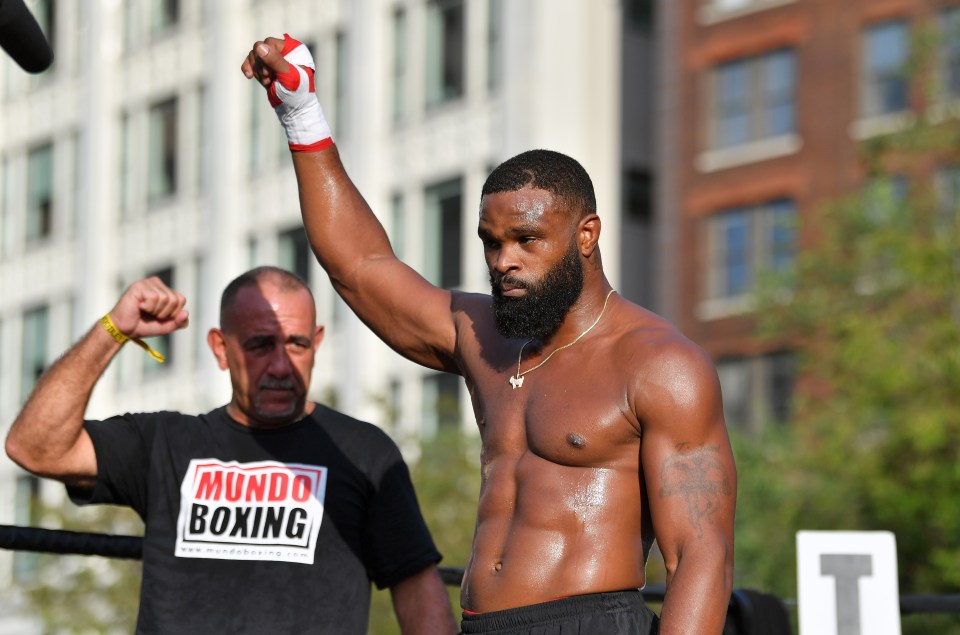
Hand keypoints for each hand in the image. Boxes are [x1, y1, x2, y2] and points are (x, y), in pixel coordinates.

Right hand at [107, 277, 188, 339]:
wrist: (123, 330)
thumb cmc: (143, 325)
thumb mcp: (166, 326)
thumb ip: (179, 321)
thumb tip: (186, 312)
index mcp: (164, 290)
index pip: (181, 299)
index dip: (173, 313)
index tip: (159, 316)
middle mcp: (156, 283)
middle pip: (175, 299)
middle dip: (164, 313)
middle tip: (150, 314)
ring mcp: (147, 282)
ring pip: (165, 298)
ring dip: (155, 311)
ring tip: (144, 311)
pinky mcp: (139, 286)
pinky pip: (154, 298)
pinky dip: (148, 307)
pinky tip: (139, 306)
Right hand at [241, 34, 332, 151]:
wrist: (294, 110)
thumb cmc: (297, 93)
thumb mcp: (289, 76)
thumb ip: (276, 61)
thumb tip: (259, 46)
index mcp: (293, 49)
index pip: (270, 43)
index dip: (265, 56)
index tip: (268, 72)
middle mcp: (282, 51)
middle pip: (259, 48)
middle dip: (260, 65)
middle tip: (268, 78)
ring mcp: (273, 60)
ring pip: (254, 55)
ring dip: (256, 70)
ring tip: (267, 82)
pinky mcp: (265, 69)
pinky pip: (250, 62)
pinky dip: (248, 68)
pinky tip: (249, 76)